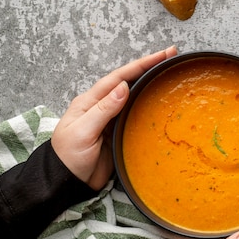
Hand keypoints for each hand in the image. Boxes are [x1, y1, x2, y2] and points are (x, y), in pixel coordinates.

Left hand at [52, 46, 177, 189]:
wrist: (67, 183)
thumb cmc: (69, 158)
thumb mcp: (83, 132)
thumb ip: (103, 110)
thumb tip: (124, 87)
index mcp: (90, 101)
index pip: (119, 78)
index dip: (140, 65)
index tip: (162, 55)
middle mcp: (102, 106)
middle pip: (128, 82)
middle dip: (149, 68)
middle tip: (171, 57)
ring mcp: (112, 120)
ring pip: (134, 97)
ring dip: (151, 85)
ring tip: (170, 74)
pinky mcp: (120, 134)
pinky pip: (137, 116)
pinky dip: (149, 107)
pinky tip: (162, 103)